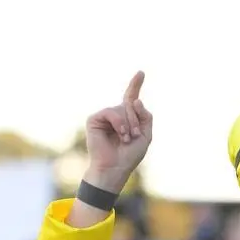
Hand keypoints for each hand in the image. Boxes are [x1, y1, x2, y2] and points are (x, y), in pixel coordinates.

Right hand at [82, 71, 152, 192]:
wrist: (116, 168)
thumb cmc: (130, 155)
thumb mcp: (146, 135)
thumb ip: (145, 116)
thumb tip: (134, 100)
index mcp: (127, 118)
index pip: (131, 98)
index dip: (135, 85)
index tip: (141, 72)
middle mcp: (115, 114)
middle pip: (131, 104)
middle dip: (136, 120)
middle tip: (133, 136)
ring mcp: (104, 116)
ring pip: (122, 108)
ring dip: (129, 123)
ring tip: (126, 138)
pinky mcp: (94, 119)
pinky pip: (111, 112)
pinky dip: (119, 123)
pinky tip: (120, 134)